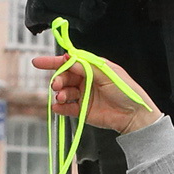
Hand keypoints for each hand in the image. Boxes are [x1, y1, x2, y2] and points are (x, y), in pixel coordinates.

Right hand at [30, 54, 156, 132]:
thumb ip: (87, 66)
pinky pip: (68, 108)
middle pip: (65, 77)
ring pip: (65, 92)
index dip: (55, 62)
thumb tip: (69, 57)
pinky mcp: (83, 110)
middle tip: (55, 85)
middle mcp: (86, 80)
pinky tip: (57, 107)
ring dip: (60, 93)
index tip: (39, 63)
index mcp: (92, 68)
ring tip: (61, 97)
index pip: (71, 62)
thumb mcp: (108, 74)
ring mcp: (84, 95)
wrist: (135, 116)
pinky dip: (61, 108)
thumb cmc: (126, 90)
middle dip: (57, 79)